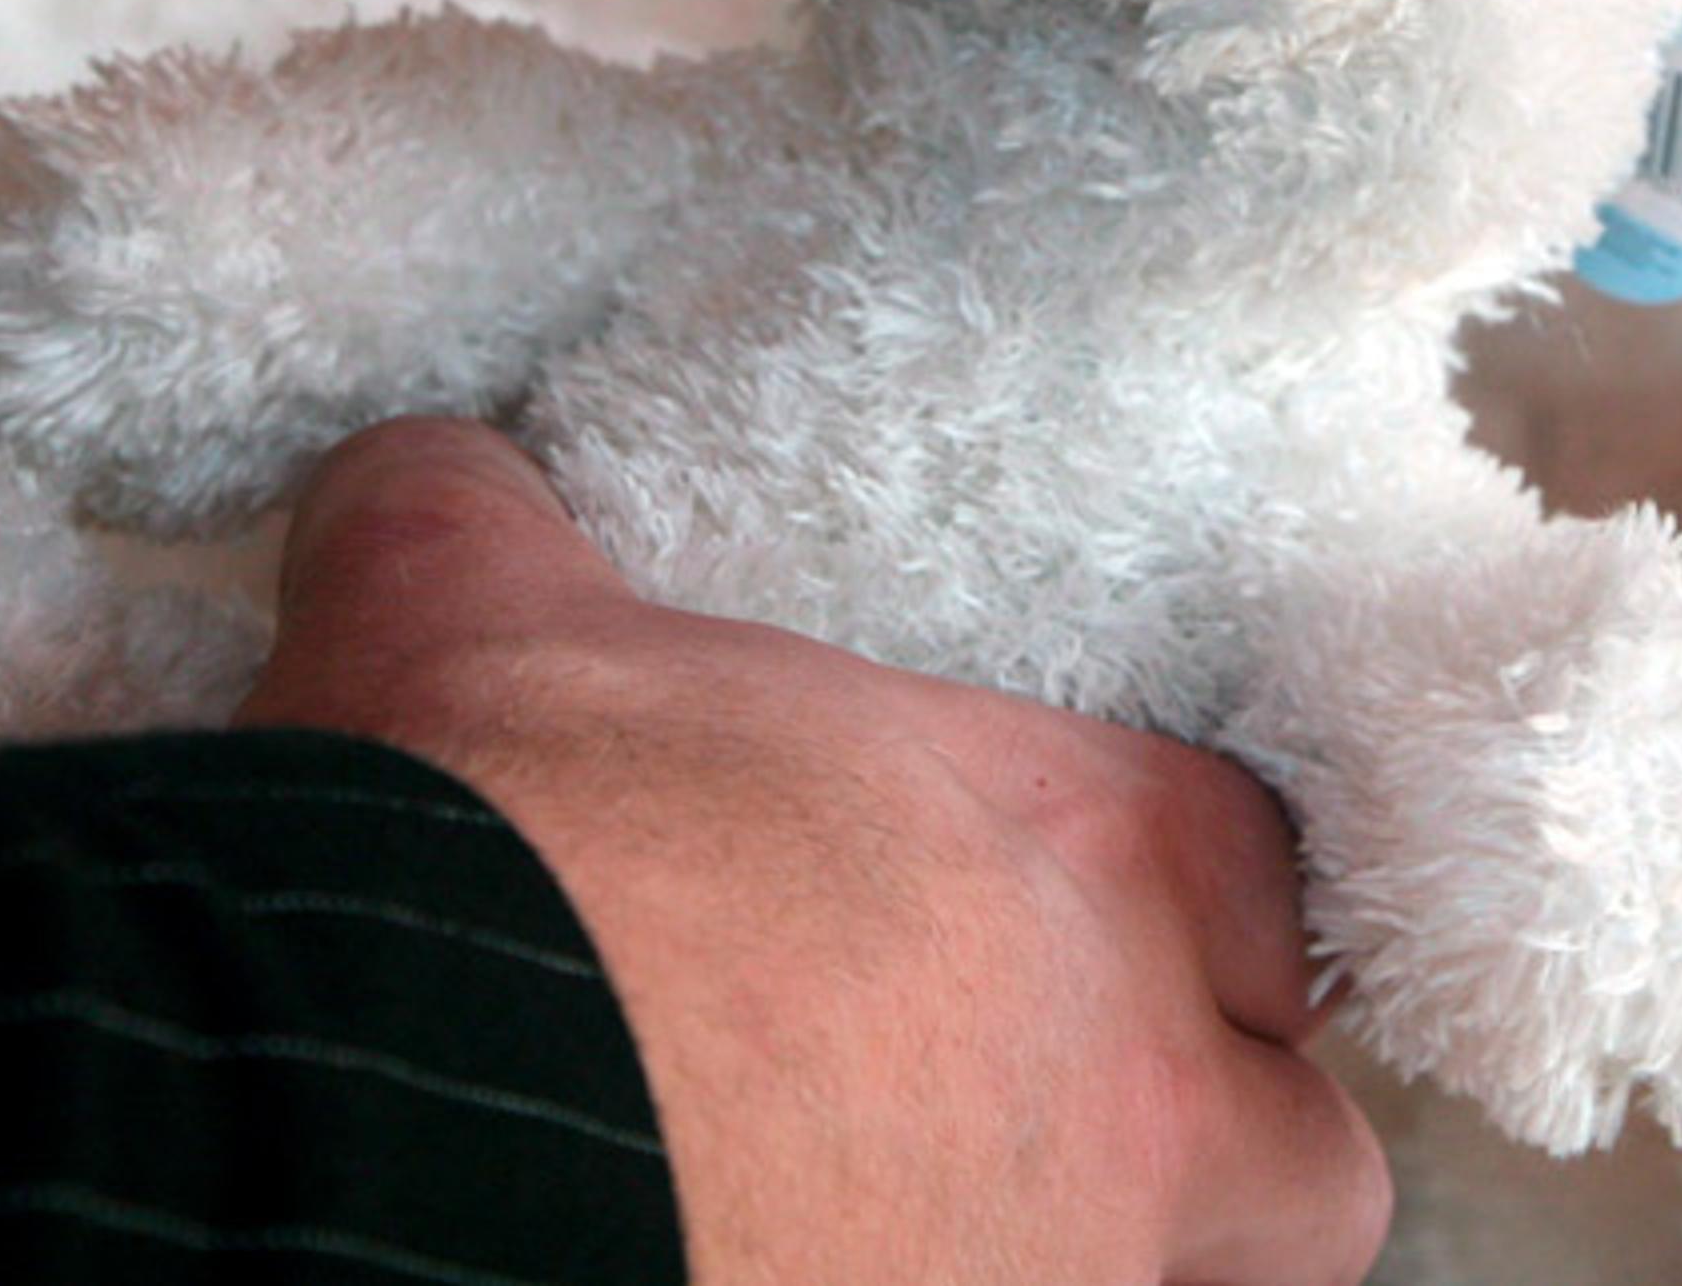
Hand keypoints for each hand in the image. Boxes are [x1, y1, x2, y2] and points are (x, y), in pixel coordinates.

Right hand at [237, 420, 1387, 1285]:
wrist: (370, 1112)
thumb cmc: (474, 848)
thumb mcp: (463, 610)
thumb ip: (493, 523)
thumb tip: (427, 475)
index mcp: (1073, 860)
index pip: (1267, 874)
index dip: (1206, 913)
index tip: (1109, 934)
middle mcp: (1120, 1095)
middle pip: (1311, 1166)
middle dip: (1223, 1165)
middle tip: (1059, 1146)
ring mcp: (1043, 1284)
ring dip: (1086, 1270)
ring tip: (921, 1236)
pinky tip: (780, 1277)